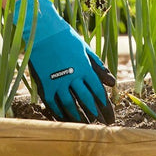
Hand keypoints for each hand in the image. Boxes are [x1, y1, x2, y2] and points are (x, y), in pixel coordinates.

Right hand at [18, 0, 115, 124]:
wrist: (42, 30)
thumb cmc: (65, 37)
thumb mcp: (85, 49)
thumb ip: (98, 66)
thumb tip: (112, 82)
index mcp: (84, 67)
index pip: (98, 91)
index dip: (105, 105)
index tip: (109, 115)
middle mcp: (73, 76)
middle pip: (86, 100)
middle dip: (95, 114)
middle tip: (101, 124)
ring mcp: (57, 81)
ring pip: (70, 105)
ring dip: (79, 117)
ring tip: (85, 124)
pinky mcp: (44, 83)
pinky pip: (53, 103)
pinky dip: (60, 112)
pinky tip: (65, 117)